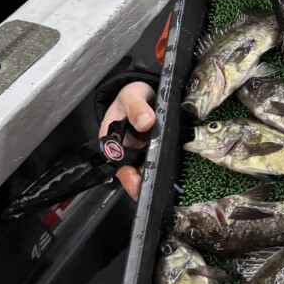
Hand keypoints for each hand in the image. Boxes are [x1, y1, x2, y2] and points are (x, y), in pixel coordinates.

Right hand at [100, 81, 155, 200]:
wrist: (144, 93)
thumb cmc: (132, 95)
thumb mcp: (132, 96)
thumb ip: (136, 107)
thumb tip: (146, 122)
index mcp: (111, 140)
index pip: (116, 162)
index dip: (126, 175)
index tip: (137, 184)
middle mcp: (123, 150)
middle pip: (130, 171)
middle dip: (142, 182)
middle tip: (154, 190)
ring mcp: (138, 152)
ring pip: (144, 169)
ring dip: (153, 176)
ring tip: (165, 186)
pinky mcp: (152, 151)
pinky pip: (156, 161)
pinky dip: (163, 167)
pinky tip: (172, 173)